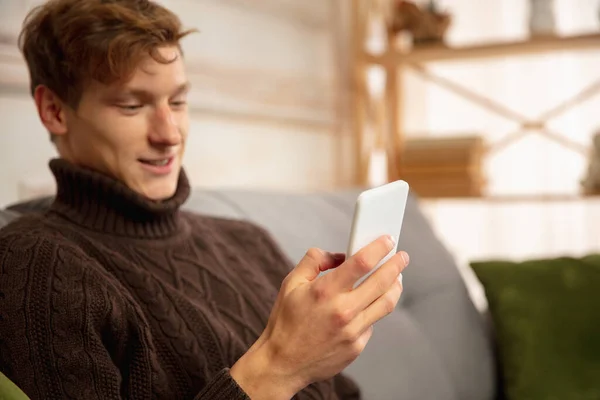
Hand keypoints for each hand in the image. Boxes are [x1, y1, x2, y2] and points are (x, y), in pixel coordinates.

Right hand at [231, 236, 408, 398]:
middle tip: (402, 257)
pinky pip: (372, 323)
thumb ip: (314, 261)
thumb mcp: (291, 283)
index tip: (388, 240)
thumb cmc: (285, 322)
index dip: (379, 248)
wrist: (283, 363)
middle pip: (382, 281)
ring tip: (397, 278)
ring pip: (386, 303)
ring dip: (395, 287)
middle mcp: (342, 311)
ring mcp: (352, 331)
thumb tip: (339, 255)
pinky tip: (369, 305)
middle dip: (396, 265)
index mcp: (325, 291)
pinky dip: (373, 310)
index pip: (361, 262)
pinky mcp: (357, 346)